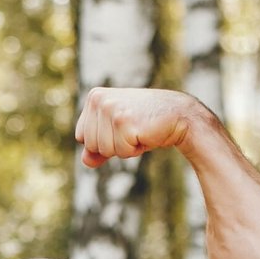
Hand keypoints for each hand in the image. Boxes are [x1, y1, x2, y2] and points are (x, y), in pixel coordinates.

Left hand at [74, 88, 201, 167]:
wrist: (179, 115)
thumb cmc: (146, 123)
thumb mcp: (117, 133)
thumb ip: (97, 147)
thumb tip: (85, 161)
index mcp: (94, 97)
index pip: (80, 136)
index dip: (102, 140)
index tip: (121, 127)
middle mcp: (99, 99)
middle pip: (90, 145)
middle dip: (112, 146)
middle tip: (132, 129)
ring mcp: (110, 109)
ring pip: (104, 150)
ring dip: (124, 148)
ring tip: (138, 131)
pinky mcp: (123, 122)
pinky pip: (121, 152)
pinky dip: (134, 150)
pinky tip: (145, 133)